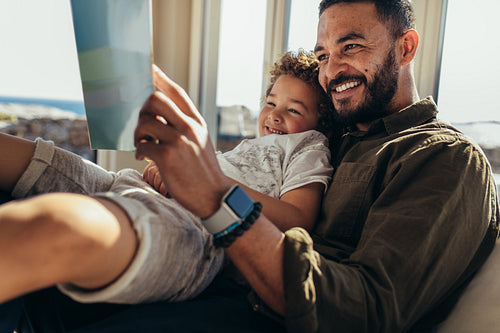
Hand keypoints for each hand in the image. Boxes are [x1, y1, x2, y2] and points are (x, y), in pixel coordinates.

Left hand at [134, 66, 231, 217]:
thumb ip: (183, 127)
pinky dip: (139, 151)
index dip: (159, 78)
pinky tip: (144, 158)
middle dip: (142, 109)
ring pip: (145, 122)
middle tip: (141, 125)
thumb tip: (155, 117)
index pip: (176, 92)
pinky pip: (143, 145)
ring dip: (137, 133)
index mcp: (197, 122)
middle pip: (155, 99)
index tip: (147, 68)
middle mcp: (189, 127)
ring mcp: (180, 140)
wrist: (214, 196)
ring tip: (142, 144)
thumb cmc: (203, 171)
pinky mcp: (169, 156)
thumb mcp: (200, 143)